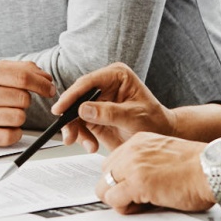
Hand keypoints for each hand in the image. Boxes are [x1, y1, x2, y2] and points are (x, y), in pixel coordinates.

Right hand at [0, 61, 55, 147]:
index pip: (22, 76)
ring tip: (6, 114)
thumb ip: (17, 69)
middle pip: (23, 99)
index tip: (49, 88)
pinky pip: (10, 136)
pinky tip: (3, 127)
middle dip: (26, 101)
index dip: (41, 83)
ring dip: (19, 117)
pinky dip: (13, 133)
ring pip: (19, 118)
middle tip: (15, 102)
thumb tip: (45, 77)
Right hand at [51, 63, 175, 153]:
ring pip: (74, 113)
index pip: (89, 82)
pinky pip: (79, 126)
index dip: (72, 95)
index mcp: (116, 75)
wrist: (159, 135)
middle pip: (77, 97)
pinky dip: (82, 137)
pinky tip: (91, 145)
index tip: (61, 108)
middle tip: (68, 134)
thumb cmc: (154, 121)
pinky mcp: (94, 116)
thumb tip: (84, 109)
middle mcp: (104, 86)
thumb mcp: (134, 117)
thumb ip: (109, 113)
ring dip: (76, 130)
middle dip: (70, 117)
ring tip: (88, 144)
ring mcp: (98, 101)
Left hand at [96, 132, 214, 213]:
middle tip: (140, 198)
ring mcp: (133, 165)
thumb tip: (130, 184)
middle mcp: (132, 149)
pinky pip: (114, 201)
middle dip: (118, 189)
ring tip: (143, 203)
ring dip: (120, 200)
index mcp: (139, 141)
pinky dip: (127, 208)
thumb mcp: (165, 155)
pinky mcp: (137, 183)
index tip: (138, 187)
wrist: (214, 169)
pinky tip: (146, 205)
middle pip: (104, 175)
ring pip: (103, 189)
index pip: (113, 162)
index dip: (122, 179)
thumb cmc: (199, 167)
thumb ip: (146, 163)